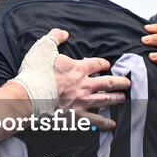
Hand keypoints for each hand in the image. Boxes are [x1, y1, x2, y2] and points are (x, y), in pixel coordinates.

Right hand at [12, 29, 127, 128]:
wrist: (29, 96)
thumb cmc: (36, 72)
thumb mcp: (43, 47)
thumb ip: (55, 37)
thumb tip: (64, 32)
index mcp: (79, 68)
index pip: (97, 64)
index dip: (104, 64)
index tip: (107, 65)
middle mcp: (85, 85)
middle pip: (108, 82)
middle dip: (120, 82)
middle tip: (127, 83)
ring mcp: (82, 101)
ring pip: (105, 100)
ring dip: (116, 99)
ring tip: (123, 98)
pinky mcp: (77, 115)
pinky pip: (95, 120)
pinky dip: (105, 123)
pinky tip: (112, 124)